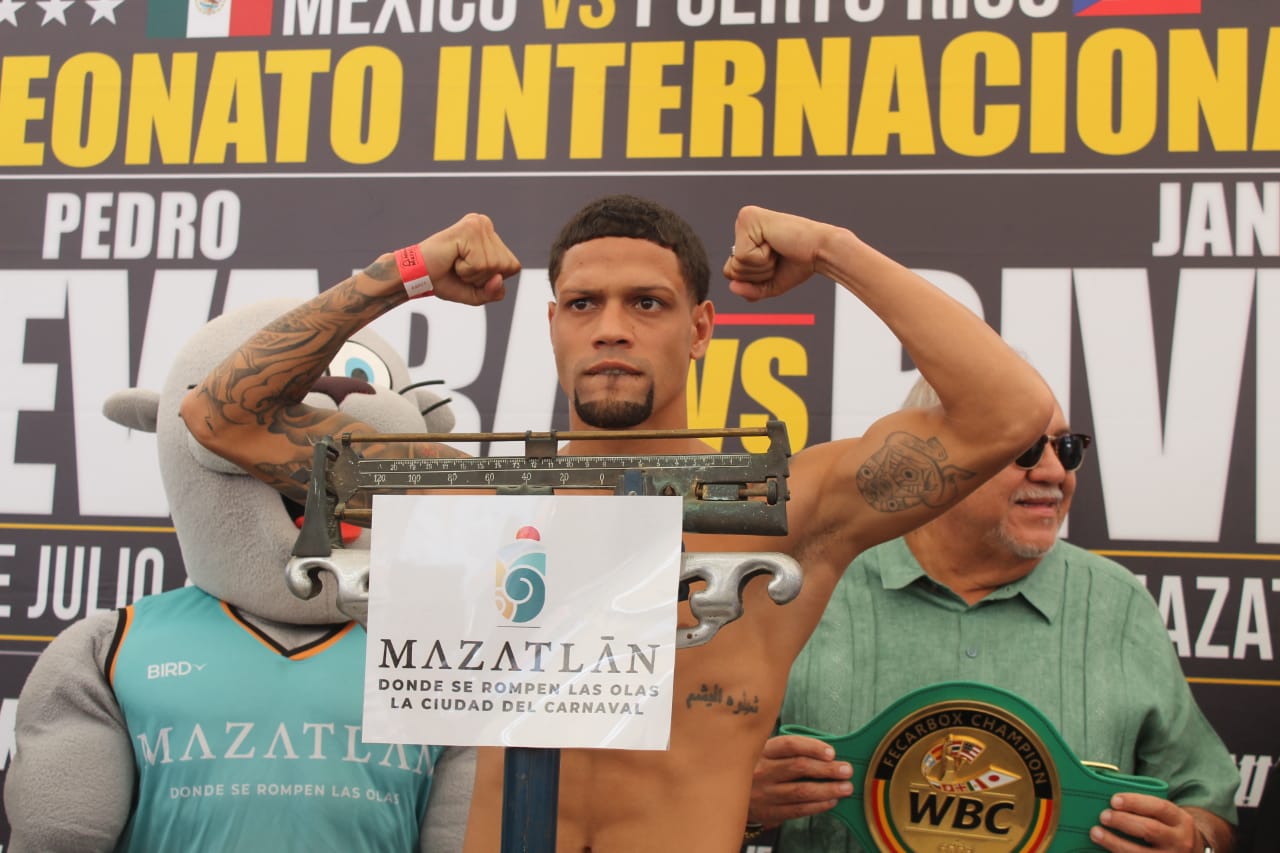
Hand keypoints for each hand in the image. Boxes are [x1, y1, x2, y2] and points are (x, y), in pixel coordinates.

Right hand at [417, 213, 521, 305]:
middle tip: (459, 268)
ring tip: (455, 263)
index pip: (513, 267)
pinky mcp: (469, 228)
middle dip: (482, 278)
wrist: (414, 276)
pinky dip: (466, 270)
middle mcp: (486, 224)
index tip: (468, 271)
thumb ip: (494, 292)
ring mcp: (478, 224)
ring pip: (493, 266)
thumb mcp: (476, 293)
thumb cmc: (443, 280)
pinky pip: (480, 263)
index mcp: (490, 235)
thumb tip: (499, 279)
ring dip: (472, 274)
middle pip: (505, 266)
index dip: (491, 279)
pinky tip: (452, 259)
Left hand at [722, 206, 843, 301]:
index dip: (753, 278)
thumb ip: (749, 290)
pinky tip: (775, 244)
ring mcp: (744, 219)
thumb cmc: (798, 263)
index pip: (730, 272)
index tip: (774, 263)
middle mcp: (742, 224)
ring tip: (777, 250)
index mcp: (745, 236)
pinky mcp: (749, 218)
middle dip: (756, 274)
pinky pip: (743, 256)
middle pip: (730, 269)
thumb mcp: (769, 284)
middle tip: (777, 257)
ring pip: (736, 263)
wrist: (821, 252)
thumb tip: (732, 287)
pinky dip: (763, 258)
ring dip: (761, 266)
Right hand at [748, 735, 853, 827]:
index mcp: (762, 751)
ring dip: (828, 789)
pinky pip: (798, 809)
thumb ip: (791, 751)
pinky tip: (831, 801)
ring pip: (802, 791)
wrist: (730, 793)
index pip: (790, 745)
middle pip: (799, 767)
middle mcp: (762, 770)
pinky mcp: (769, 812)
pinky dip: (818, 805)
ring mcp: (765, 793)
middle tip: (846, 770)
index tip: (832, 752)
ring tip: (845, 788)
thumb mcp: (766, 753)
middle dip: (827, 769)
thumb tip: (827, 753)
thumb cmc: (758, 768)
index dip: (813, 747)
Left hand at [1090, 793, 1203, 851]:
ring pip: (1141, 852)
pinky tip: (1104, 850)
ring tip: (1096, 833)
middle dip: (1123, 821)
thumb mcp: (1166, 817)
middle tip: (1103, 816)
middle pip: (1150, 830)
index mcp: (1181, 820)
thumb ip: (1145, 808)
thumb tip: (1110, 800)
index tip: (1113, 800)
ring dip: (1115, 842)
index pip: (1159, 808)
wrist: (1188, 852)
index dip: (1135, 802)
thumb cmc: (1168, 829)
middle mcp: (1180, 841)